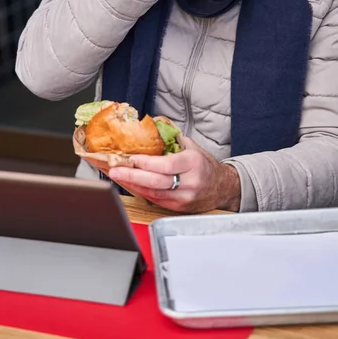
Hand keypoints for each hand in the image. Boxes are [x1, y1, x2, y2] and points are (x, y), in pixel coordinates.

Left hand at [108, 137, 240, 212]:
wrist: (223, 187)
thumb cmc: (204, 164)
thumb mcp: (192, 147)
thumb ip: (172, 142)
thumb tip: (149, 131)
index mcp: (193, 163)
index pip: (166, 165)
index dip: (146, 163)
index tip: (131, 159)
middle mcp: (190, 182)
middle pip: (157, 182)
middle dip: (133, 176)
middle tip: (115, 171)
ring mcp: (185, 198)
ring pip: (154, 193)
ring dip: (133, 186)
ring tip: (119, 178)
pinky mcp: (181, 208)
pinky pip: (157, 200)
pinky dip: (143, 193)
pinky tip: (132, 186)